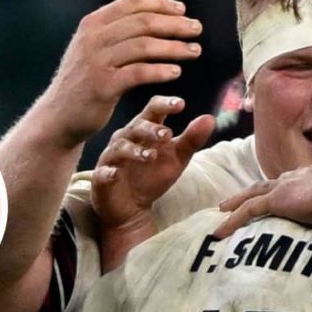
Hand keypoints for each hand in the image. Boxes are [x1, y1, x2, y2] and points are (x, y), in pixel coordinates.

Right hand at [41, 0, 202, 145]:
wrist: (59, 115)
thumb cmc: (85, 82)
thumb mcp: (93, 49)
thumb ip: (116, 32)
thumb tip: (154, 16)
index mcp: (93, 23)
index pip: (133, 3)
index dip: (161, 4)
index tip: (183, 11)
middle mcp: (93, 38)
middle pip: (143, 23)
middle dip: (174, 24)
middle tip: (197, 29)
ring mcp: (96, 62)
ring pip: (144, 46)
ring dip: (174, 47)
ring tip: (194, 51)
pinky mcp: (103, 86)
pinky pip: (139, 73)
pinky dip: (160, 71)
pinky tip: (175, 72)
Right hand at [91, 95, 215, 230]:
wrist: (131, 207)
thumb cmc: (152, 176)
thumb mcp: (177, 158)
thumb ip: (192, 139)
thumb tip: (210, 118)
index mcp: (144, 130)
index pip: (153, 109)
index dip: (164, 104)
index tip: (180, 104)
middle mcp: (126, 139)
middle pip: (136, 126)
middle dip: (151, 129)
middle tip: (167, 134)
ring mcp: (112, 158)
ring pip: (121, 148)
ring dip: (135, 151)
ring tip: (151, 156)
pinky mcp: (101, 178)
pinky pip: (103, 173)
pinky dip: (108, 173)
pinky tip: (115, 174)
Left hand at [214, 162, 311, 237]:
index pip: (296, 180)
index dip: (284, 187)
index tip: (277, 192)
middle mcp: (300, 175)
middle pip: (270, 183)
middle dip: (253, 190)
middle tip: (238, 197)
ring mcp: (287, 187)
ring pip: (252, 194)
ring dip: (236, 202)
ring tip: (221, 210)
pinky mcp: (276, 200)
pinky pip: (247, 212)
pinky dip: (231, 222)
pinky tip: (219, 232)